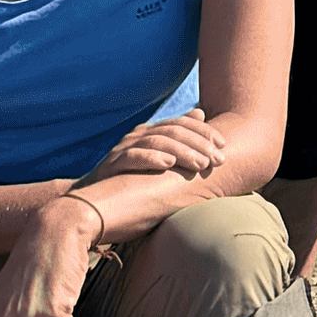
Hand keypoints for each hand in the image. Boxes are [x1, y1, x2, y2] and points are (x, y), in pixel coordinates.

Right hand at [107, 114, 223, 181]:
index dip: (204, 132)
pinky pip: (132, 156)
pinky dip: (151, 157)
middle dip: (200, 144)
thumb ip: (178, 141)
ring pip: (157, 141)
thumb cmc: (131, 184)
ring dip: (183, 152)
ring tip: (201, 164)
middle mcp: (137, 136)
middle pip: (173, 131)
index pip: (182, 123)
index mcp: (150, 133)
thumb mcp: (158, 163)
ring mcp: (123, 149)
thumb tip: (200, 112)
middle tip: (218, 159)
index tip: (223, 145)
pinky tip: (169, 163)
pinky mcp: (110, 166)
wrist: (93, 204)